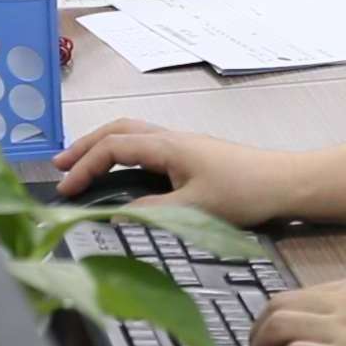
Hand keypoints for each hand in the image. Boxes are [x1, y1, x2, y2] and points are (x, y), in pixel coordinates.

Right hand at [49, 118, 284, 223]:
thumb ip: (152, 211)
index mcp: (167, 146)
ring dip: (103, 146)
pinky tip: (122, 170)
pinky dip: (123, 152)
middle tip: (60, 164)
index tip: (66, 188)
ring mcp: (182, 145)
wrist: (286, 183)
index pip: (112, 148)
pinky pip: (146, 145)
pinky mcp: (192, 156)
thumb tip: (117, 215)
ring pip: (132, 134)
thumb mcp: (194, 209)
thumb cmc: (247, 191)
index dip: (84, 166)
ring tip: (82, 164)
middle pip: (117, 131)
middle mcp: (171, 138)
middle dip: (84, 146)